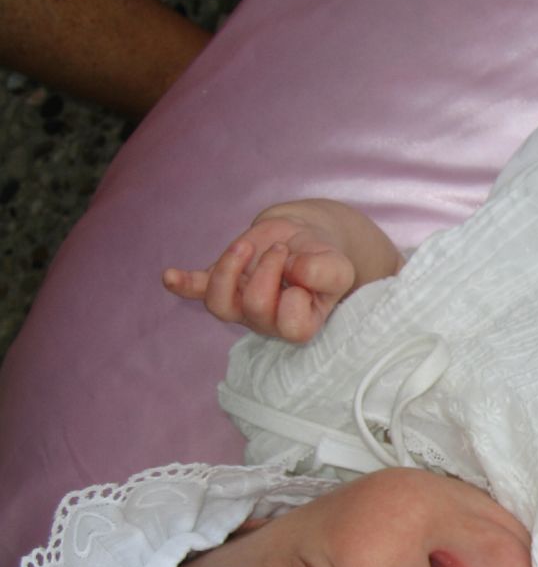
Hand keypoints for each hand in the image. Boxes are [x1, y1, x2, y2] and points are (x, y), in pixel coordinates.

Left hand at [163, 214, 355, 342]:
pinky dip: (182, 283)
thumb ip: (327, 273)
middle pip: (255, 308)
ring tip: (246, 248)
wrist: (303, 239)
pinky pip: (196, 289)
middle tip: (282, 252)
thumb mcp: (339, 265)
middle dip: (269, 269)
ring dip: (230, 268)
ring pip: (220, 303)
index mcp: (300, 324)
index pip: (293, 327)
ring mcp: (240, 305)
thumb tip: (295, 271)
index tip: (306, 283)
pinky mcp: (221, 281)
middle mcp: (267, 322)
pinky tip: (170, 277)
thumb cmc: (323, 260)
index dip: (297, 299)